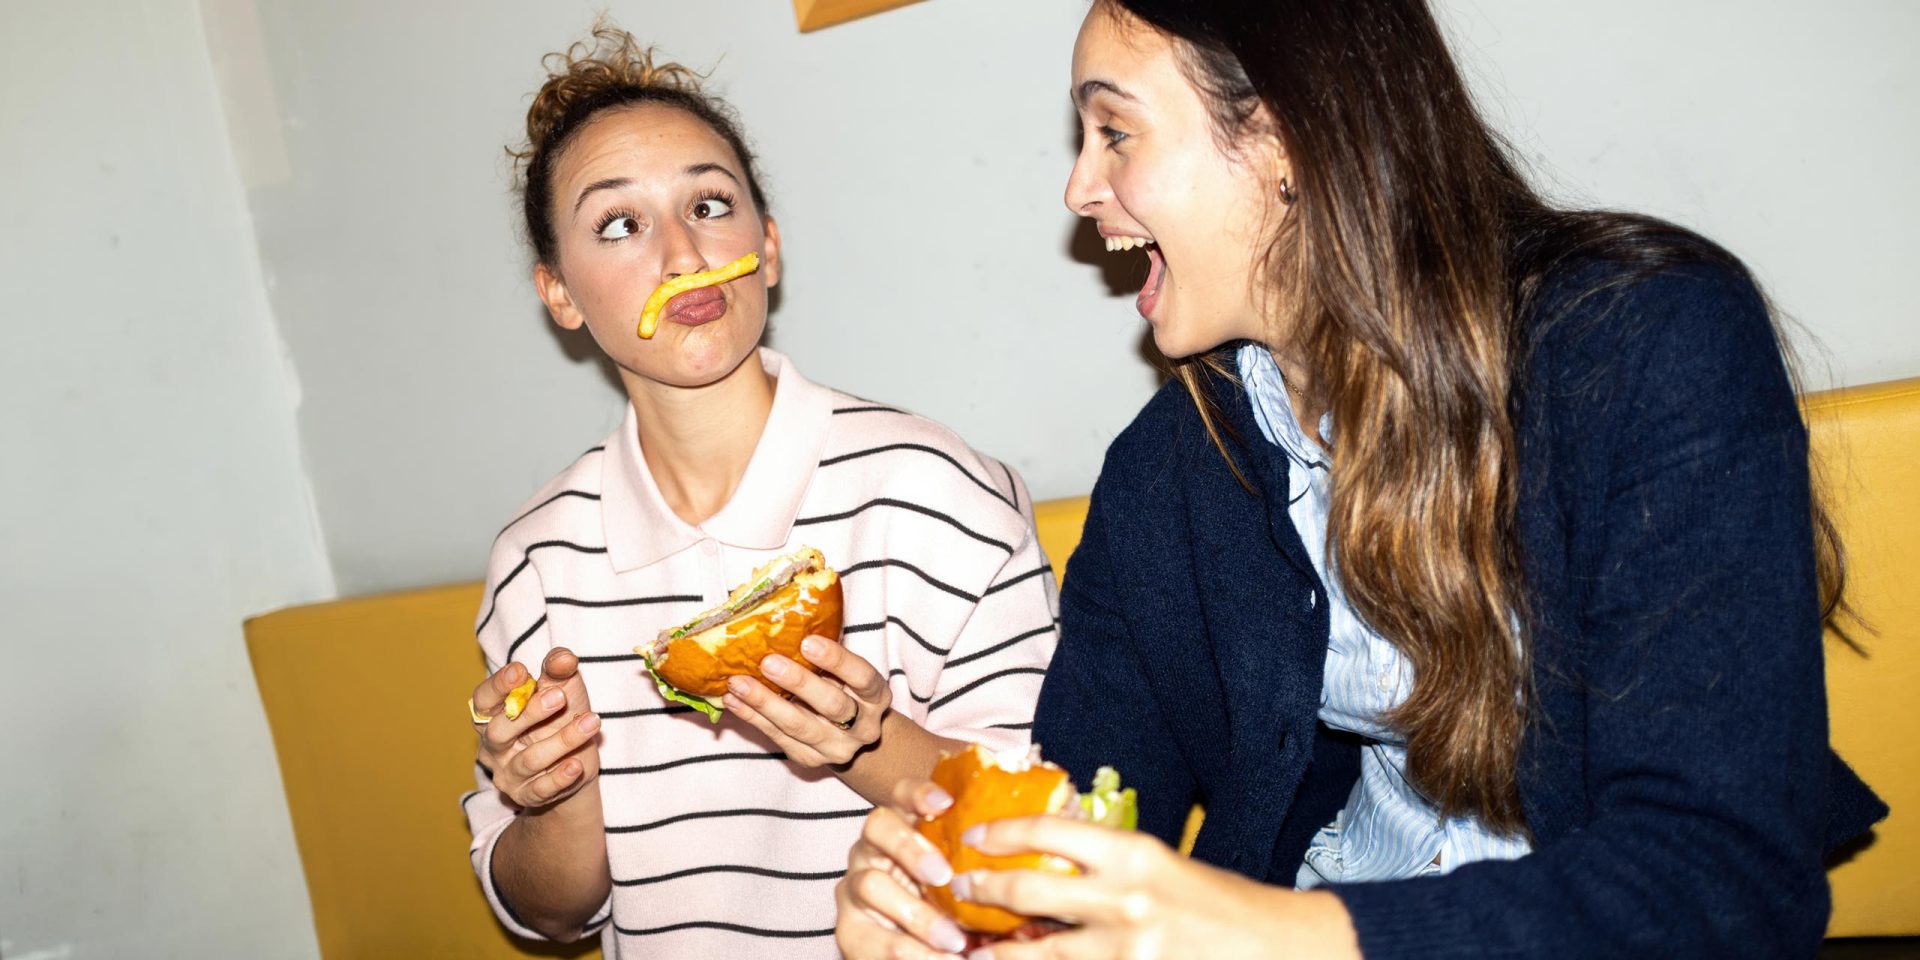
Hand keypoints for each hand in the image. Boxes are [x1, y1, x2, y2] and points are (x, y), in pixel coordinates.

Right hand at [472, 647, 601, 809]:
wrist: (575, 763)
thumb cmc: (558, 717)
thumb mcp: (560, 689)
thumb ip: (558, 671)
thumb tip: (565, 657)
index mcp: (492, 715)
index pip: (482, 701)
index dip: (497, 686)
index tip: (521, 671)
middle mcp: (494, 746)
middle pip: (500, 731)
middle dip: (529, 713)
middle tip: (559, 696)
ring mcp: (509, 773)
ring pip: (530, 760)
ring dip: (562, 741)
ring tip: (591, 722)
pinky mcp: (528, 795)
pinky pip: (542, 789)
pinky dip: (560, 777)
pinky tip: (578, 765)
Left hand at [724, 634, 889, 766]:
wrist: (851, 736)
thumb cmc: (844, 690)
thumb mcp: (846, 672)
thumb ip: (825, 656)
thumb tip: (782, 621)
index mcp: (876, 696)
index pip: (862, 677)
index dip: (837, 660)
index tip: (808, 640)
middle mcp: (862, 726)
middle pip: (831, 705)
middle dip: (798, 683)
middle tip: (768, 662)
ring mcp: (836, 747)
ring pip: (799, 726)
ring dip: (765, 703)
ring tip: (738, 683)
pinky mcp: (809, 759)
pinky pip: (777, 738)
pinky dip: (752, 717)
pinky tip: (733, 700)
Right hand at [836, 777, 971, 959]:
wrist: (925, 954)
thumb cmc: (953, 909)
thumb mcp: (965, 880)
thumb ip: (978, 862)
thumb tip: (1032, 844)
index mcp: (904, 827)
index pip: (902, 794)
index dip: (919, 792)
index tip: (946, 802)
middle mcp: (873, 849)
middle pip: (878, 827)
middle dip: (911, 848)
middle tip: (945, 877)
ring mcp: (855, 887)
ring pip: (872, 884)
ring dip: (918, 915)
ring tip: (954, 940)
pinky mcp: (849, 930)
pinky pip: (871, 938)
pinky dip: (910, 952)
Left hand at [951, 817, 1359, 959]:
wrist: (1276, 947)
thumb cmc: (1219, 903)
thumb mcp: (1162, 865)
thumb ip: (1108, 863)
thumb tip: (1048, 860)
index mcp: (1131, 852)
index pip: (1047, 831)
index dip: (1001, 832)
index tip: (975, 836)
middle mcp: (1122, 897)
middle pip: (1027, 889)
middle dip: (983, 889)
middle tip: (959, 887)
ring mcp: (1125, 948)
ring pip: (1038, 951)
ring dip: (997, 951)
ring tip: (973, 950)